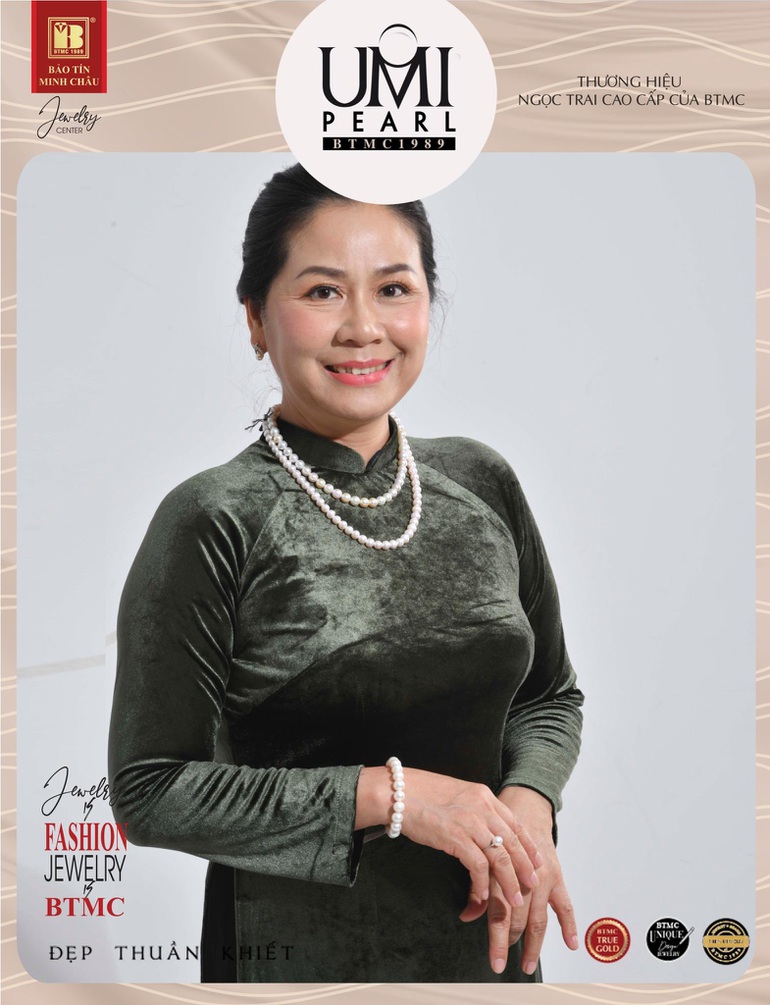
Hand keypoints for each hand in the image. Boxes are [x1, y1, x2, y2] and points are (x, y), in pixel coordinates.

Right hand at [357, 766, 542, 909]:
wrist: (397, 792)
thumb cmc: (420, 793)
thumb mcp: (455, 794)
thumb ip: (472, 808)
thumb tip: (483, 828)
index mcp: (483, 795)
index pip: (515, 822)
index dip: (528, 845)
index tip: (537, 861)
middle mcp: (482, 806)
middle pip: (513, 842)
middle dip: (526, 868)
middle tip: (533, 885)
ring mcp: (470, 822)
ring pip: (501, 858)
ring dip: (509, 883)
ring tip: (513, 900)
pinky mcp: (456, 837)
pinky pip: (478, 866)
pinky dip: (483, 884)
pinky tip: (483, 895)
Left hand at [458, 786, 578, 975]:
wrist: (522, 807)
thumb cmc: (497, 832)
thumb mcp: (481, 856)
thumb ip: (477, 888)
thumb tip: (466, 916)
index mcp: (501, 873)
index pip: (499, 914)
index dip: (496, 941)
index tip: (495, 962)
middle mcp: (522, 878)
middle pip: (518, 919)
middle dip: (509, 945)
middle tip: (504, 965)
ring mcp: (542, 878)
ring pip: (539, 918)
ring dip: (534, 944)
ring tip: (527, 964)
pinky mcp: (556, 876)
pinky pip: (564, 904)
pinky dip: (568, 924)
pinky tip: (571, 943)